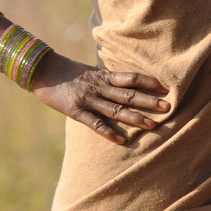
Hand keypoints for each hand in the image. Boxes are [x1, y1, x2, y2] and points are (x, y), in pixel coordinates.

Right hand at [31, 52, 170, 143]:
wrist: (42, 70)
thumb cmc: (68, 72)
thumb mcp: (90, 72)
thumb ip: (106, 78)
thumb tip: (124, 82)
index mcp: (103, 76)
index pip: (131, 77)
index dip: (148, 82)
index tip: (165, 88)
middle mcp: (99, 86)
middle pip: (129, 94)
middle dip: (149, 101)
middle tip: (168, 107)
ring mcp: (88, 99)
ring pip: (116, 109)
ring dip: (135, 118)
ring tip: (152, 125)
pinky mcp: (76, 111)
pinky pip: (95, 124)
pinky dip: (108, 132)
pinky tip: (121, 141)